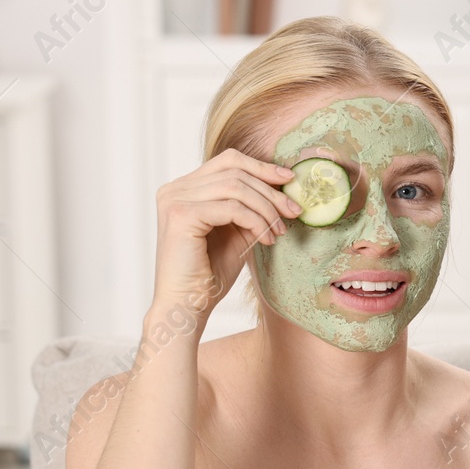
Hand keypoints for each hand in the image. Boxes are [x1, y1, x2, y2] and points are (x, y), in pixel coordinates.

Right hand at [150, 148, 303, 316]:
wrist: (187, 308)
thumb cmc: (209, 276)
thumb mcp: (235, 234)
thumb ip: (250, 209)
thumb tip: (283, 188)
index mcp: (184, 189)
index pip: (227, 161)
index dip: (261, 167)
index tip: (290, 180)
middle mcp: (174, 189)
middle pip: (234, 170)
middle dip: (271, 190)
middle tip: (294, 210)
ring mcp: (174, 200)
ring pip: (235, 187)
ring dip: (266, 208)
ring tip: (280, 231)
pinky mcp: (181, 215)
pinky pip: (231, 207)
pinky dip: (255, 221)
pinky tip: (265, 239)